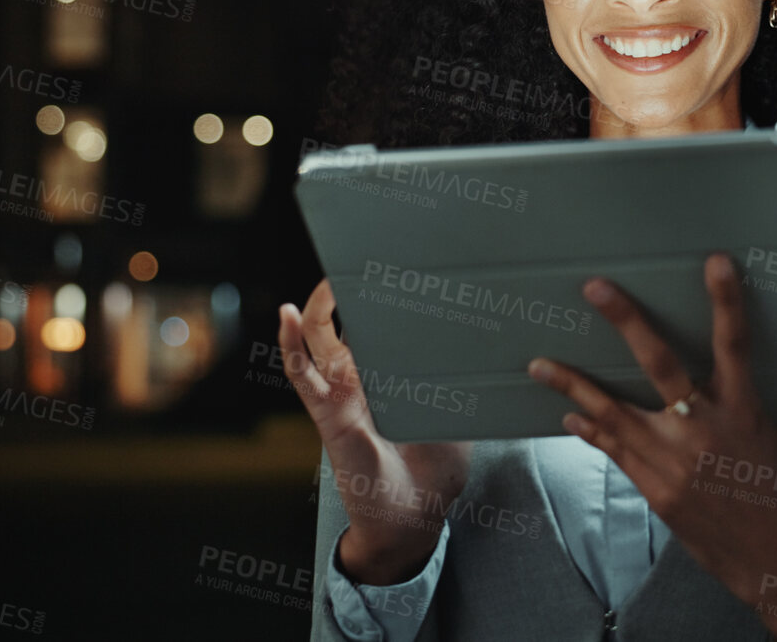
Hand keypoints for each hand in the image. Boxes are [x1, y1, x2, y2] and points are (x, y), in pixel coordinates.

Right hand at [280, 278, 472, 584]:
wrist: (411, 521)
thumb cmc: (433, 473)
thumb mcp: (458, 418)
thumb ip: (461, 384)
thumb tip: (488, 347)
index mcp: (390, 376)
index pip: (381, 325)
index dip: (384, 296)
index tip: (403, 264)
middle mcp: (361, 378)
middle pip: (348, 321)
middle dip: (352, 288)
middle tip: (365, 256)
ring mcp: (340, 393)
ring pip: (321, 338)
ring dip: (321, 305)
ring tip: (330, 276)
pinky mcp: (328, 413)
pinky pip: (303, 375)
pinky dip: (291, 344)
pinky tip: (288, 315)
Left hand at [527, 253, 776, 640]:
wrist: (775, 559)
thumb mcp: (765, 437)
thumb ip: (731, 402)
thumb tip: (696, 374)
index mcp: (745, 411)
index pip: (736, 345)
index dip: (727, 302)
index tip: (716, 263)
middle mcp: (706, 431)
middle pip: (661, 365)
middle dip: (627, 322)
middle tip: (595, 288)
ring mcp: (676, 462)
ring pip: (614, 412)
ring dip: (573, 385)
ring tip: (539, 364)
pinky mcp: (657, 490)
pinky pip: (614, 451)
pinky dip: (590, 429)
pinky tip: (569, 415)